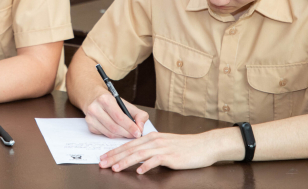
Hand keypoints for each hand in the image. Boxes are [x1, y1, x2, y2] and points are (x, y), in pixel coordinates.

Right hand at [84, 92, 148, 138]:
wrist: (95, 99)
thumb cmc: (113, 103)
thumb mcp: (127, 105)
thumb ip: (139, 114)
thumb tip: (141, 128)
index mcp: (105, 99)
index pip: (119, 117)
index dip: (130, 126)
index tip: (138, 133)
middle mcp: (95, 108)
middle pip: (114, 127)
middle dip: (127, 133)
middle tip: (134, 135)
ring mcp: (90, 118)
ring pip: (109, 133)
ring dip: (121, 136)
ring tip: (127, 133)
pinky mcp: (90, 127)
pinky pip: (105, 136)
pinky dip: (114, 136)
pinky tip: (118, 132)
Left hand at [99, 131, 221, 173]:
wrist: (204, 145)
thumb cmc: (186, 146)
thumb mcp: (165, 144)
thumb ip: (151, 148)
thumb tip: (137, 156)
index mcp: (151, 137)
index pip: (129, 144)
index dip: (115, 151)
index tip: (104, 157)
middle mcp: (154, 140)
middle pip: (130, 148)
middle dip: (114, 156)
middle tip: (102, 163)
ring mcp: (162, 147)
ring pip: (139, 154)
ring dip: (125, 161)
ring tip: (115, 168)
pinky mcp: (171, 155)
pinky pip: (156, 160)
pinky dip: (146, 165)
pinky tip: (138, 171)